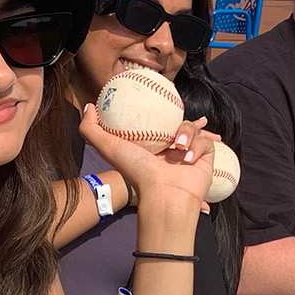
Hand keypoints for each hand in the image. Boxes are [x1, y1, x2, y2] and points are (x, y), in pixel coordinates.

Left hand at [77, 105, 212, 217]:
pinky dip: (197, 148)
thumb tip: (89, 106)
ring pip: (194, 128)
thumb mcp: (108, 146)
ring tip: (179, 147)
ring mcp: (189, 154)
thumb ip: (91, 128)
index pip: (159, 122)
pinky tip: (188, 159)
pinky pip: (206, 142)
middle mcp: (170, 149)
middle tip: (180, 115)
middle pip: (180, 123)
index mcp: (151, 145)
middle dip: (183, 118)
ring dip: (187, 134)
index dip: (161, 111)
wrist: (165, 195)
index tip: (161, 100)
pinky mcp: (205, 158)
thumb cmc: (137, 172)